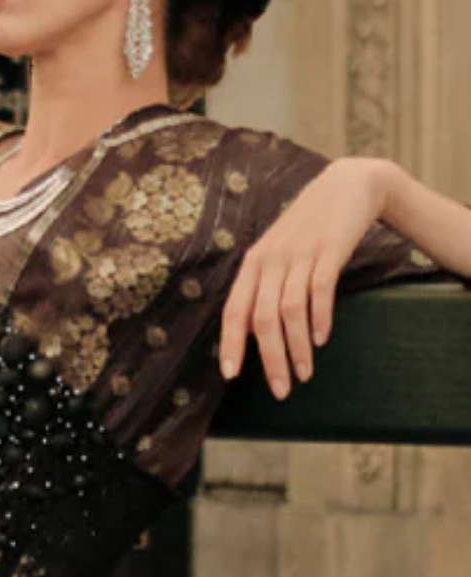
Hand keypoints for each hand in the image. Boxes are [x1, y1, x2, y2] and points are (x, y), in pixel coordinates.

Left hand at [219, 158, 391, 395]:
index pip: (234, 310)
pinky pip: (319, 290)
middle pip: (261, 318)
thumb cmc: (309, 228)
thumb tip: (260, 333)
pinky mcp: (328, 250)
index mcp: (253, 264)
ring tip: (304, 374)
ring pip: (289, 310)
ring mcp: (299, 254)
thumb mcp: (280, 253)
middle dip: (269, 358)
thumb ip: (268, 286)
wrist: (347, 186)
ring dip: (296, 347)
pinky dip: (319, 318)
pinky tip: (321, 339)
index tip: (231, 376)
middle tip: (280, 390)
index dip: (231, 344)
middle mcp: (270, 260)